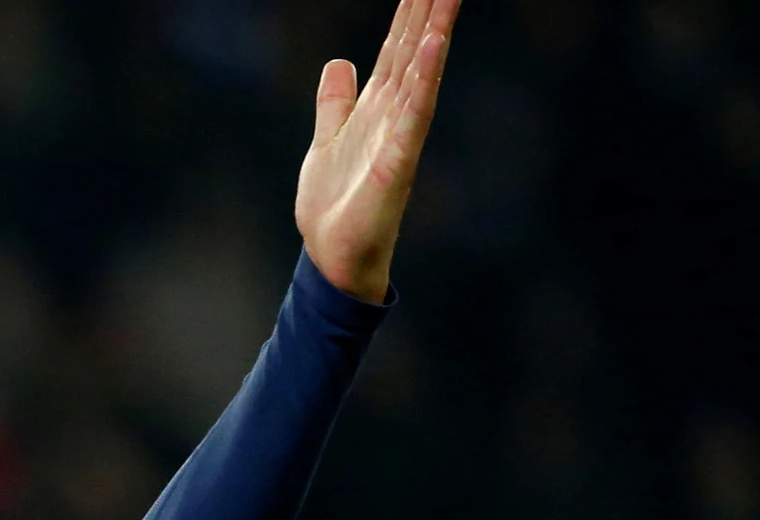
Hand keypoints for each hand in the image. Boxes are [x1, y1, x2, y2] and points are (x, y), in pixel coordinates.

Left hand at [296, 0, 460, 304]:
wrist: (331, 255)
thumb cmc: (333, 204)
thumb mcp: (325, 140)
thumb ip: (334, 102)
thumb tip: (337, 62)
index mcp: (375, 107)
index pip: (395, 49)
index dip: (408, 14)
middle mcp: (393, 115)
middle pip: (412, 51)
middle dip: (429, 11)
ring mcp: (398, 135)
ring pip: (420, 73)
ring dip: (434, 32)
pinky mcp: (396, 161)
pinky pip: (414, 113)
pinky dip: (424, 79)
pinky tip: (433, 48)